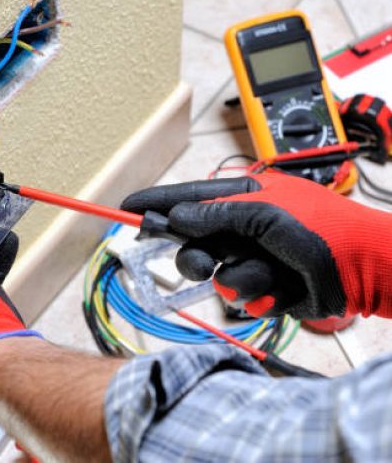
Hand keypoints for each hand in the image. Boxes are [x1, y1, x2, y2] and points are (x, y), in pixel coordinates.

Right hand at [121, 172, 391, 319]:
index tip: (128, 206)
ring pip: (215, 274)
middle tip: (204, 261)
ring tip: (268, 273)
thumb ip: (217, 214)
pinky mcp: (262, 285)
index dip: (157, 202)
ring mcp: (251, 257)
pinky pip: (240, 294)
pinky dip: (259, 294)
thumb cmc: (322, 230)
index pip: (189, 197)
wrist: (364, 269)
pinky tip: (282, 288)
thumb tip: (177, 216)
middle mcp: (243, 227)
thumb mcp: (266, 214)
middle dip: (196, 255)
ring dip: (240, 277)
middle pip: (193, 242)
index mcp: (243, 199)